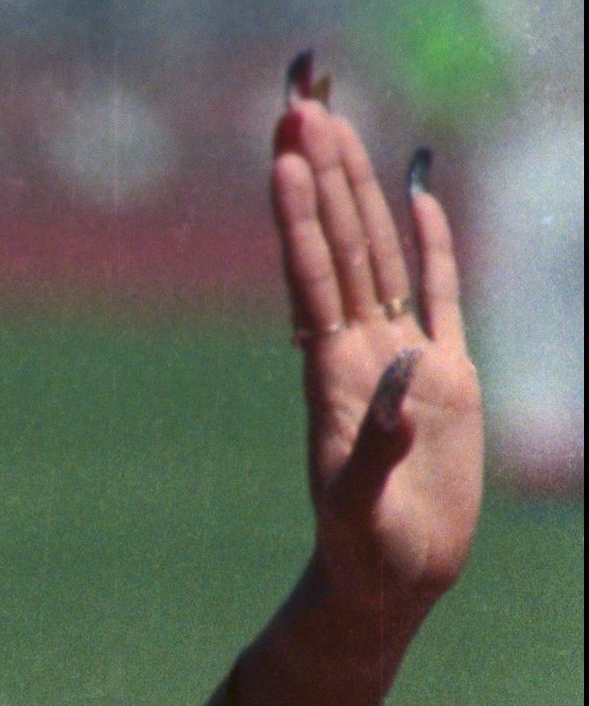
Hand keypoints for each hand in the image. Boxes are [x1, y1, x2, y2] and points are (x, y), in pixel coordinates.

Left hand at [271, 60, 482, 628]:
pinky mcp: (445, 374)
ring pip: (378, 253)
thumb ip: (382, 440)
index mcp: (333, 377)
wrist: (389, 579)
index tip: (284, 154)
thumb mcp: (363, 505)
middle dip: (319, 175)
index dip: (298, 215)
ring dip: (357, 191)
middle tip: (299, 103)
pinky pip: (437, 289)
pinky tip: (418, 191)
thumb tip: (409, 365)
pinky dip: (429, 239)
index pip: (311, 277)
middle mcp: (359, 353)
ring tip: (339, 123)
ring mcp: (401, 357)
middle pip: (337, 244)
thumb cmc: (364, 553)